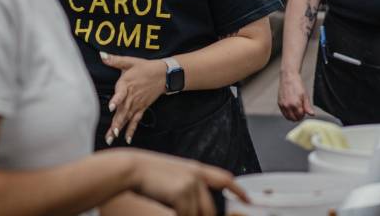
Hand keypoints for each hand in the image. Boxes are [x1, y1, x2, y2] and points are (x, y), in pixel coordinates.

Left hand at [101, 52, 165, 144]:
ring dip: (120, 128)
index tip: (111, 107)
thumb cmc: (145, 67)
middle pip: (123, 111)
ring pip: (127, 118)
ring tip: (112, 137)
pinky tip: (127, 139)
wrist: (163, 74)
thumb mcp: (130, 61)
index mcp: (127, 84)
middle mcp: (132, 97)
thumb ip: (115, 60)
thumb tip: (102, 55)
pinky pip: (136, 120)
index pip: (121, 93)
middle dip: (116, 123)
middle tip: (110, 134)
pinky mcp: (142, 108)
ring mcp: (137, 104)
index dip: (116, 100)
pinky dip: (132, 129)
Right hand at [109, 149, 249, 215]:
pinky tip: (168, 208)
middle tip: (186, 214)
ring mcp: (191, 183)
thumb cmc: (149, 175)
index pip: (225, 179)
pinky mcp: (182, 192)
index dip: (238, 190)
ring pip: (196, 214)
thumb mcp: (173, 177)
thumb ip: (188, 188)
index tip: (248, 200)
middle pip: (210, 208)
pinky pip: (185, 215)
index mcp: (196, 169)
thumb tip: (197, 209)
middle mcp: (197, 175)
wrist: (132, 168)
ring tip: (170, 207)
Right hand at [277, 69, 314, 121]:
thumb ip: (308, 107)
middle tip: (301, 112)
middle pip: (293, 119)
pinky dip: (288, 113)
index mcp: (295, 104)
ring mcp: (282, 105)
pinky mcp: (279, 103)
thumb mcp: (305, 95)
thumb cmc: (297, 85)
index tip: (304, 111)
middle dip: (298, 117)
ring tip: (296, 110)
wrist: (288, 77)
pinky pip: (283, 113)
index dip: (303, 115)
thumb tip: (312, 114)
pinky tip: (291, 108)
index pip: (300, 116)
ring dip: (292, 116)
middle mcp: (288, 106)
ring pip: (288, 117)